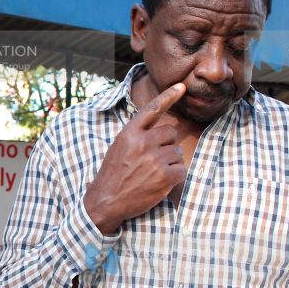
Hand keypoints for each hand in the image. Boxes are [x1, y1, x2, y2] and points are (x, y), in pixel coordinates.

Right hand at [83, 83, 187, 232]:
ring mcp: (154, 159)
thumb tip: (160, 132)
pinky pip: (181, 169)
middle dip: (167, 144)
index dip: (168, 96)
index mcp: (129, 133)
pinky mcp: (164, 175)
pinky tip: (161, 183)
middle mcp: (142, 142)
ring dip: (170, 162)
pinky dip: (175, 177)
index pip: (152, 109)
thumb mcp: (119, 148)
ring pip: (177, 152)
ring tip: (153, 174)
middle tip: (154, 159)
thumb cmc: (113, 175)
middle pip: (170, 132)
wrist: (106, 201)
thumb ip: (137, 136)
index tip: (182, 86)